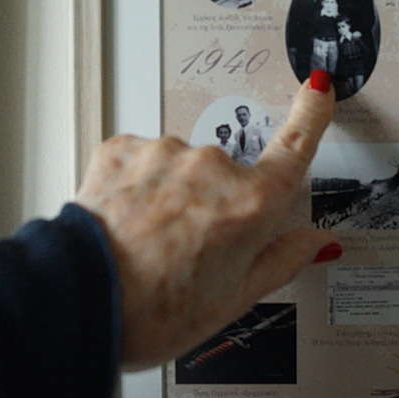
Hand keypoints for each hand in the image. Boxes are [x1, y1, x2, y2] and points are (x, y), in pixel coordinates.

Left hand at [74, 73, 338, 370]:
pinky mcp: (124, 147)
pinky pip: (145, 160)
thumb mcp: (234, 299)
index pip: (294, 147)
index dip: (311, 114)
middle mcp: (213, 168)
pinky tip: (128, 221)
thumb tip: (316, 242)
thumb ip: (282, 260)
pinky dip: (140, 185)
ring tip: (150, 243)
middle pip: (229, 176)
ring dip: (173, 195)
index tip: (318, 87)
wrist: (80, 299)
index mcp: (251, 204)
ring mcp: (166, 152)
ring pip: (182, 168)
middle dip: (215, 204)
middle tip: (189, 251)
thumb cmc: (154, 310)